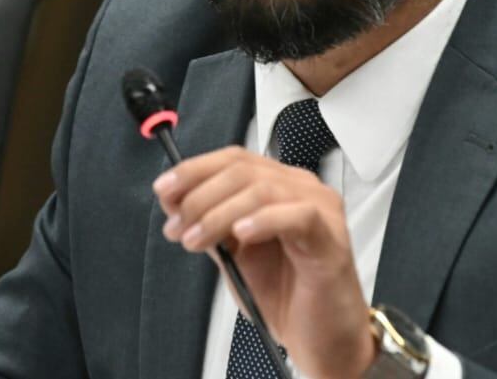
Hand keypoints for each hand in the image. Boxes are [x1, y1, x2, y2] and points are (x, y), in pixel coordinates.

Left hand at [154, 146, 377, 378]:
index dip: (194, 170)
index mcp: (278, 184)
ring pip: (263, 189)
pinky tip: (242, 234)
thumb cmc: (285, 294)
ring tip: (197, 239)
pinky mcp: (331, 236)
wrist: (321, 338)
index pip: (233, 159)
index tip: (164, 190)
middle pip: (243, 170)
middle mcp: (300, 188)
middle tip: (179, 226)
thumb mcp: (234, 253)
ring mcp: (319, 208)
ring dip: (219, 213)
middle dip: (200, 196)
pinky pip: (297, 215)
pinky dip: (263, 220)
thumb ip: (208, 222)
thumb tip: (172, 199)